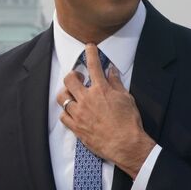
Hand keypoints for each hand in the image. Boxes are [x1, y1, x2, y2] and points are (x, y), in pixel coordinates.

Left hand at [56, 43, 155, 178]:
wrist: (126, 144)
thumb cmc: (129, 122)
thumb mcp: (126, 98)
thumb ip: (116, 83)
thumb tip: (111, 71)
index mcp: (101, 90)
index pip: (93, 65)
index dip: (90, 53)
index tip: (89, 46)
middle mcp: (87, 99)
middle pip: (69, 79)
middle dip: (73, 75)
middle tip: (79, 77)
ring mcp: (79, 113)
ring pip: (62, 97)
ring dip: (67, 93)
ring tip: (73, 95)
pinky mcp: (76, 127)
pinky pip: (63, 116)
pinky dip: (66, 112)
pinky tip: (72, 112)